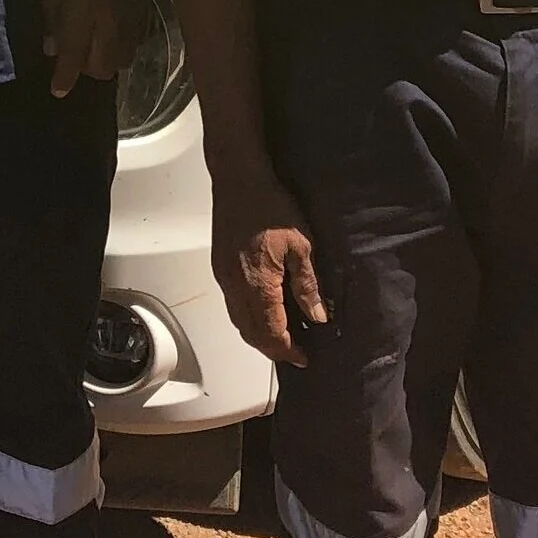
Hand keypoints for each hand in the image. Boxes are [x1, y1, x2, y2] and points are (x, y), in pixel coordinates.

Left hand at [39, 0, 149, 97]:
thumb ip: (51, 17)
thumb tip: (52, 47)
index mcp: (82, 16)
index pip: (73, 59)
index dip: (64, 79)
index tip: (57, 90)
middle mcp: (109, 24)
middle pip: (103, 68)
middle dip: (87, 70)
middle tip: (75, 56)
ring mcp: (131, 17)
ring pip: (123, 59)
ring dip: (106, 59)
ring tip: (94, 46)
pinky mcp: (145, 8)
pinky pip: (136, 41)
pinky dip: (122, 45)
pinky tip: (113, 34)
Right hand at [210, 167, 326, 367]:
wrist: (239, 179)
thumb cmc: (271, 207)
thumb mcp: (302, 245)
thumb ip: (308, 285)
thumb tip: (317, 317)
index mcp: (258, 284)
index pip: (271, 332)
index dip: (288, 350)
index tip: (304, 358)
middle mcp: (235, 286)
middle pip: (251, 333)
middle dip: (272, 348)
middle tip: (294, 353)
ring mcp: (224, 278)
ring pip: (238, 321)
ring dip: (258, 335)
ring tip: (281, 337)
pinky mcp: (220, 267)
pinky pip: (232, 305)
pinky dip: (247, 318)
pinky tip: (263, 312)